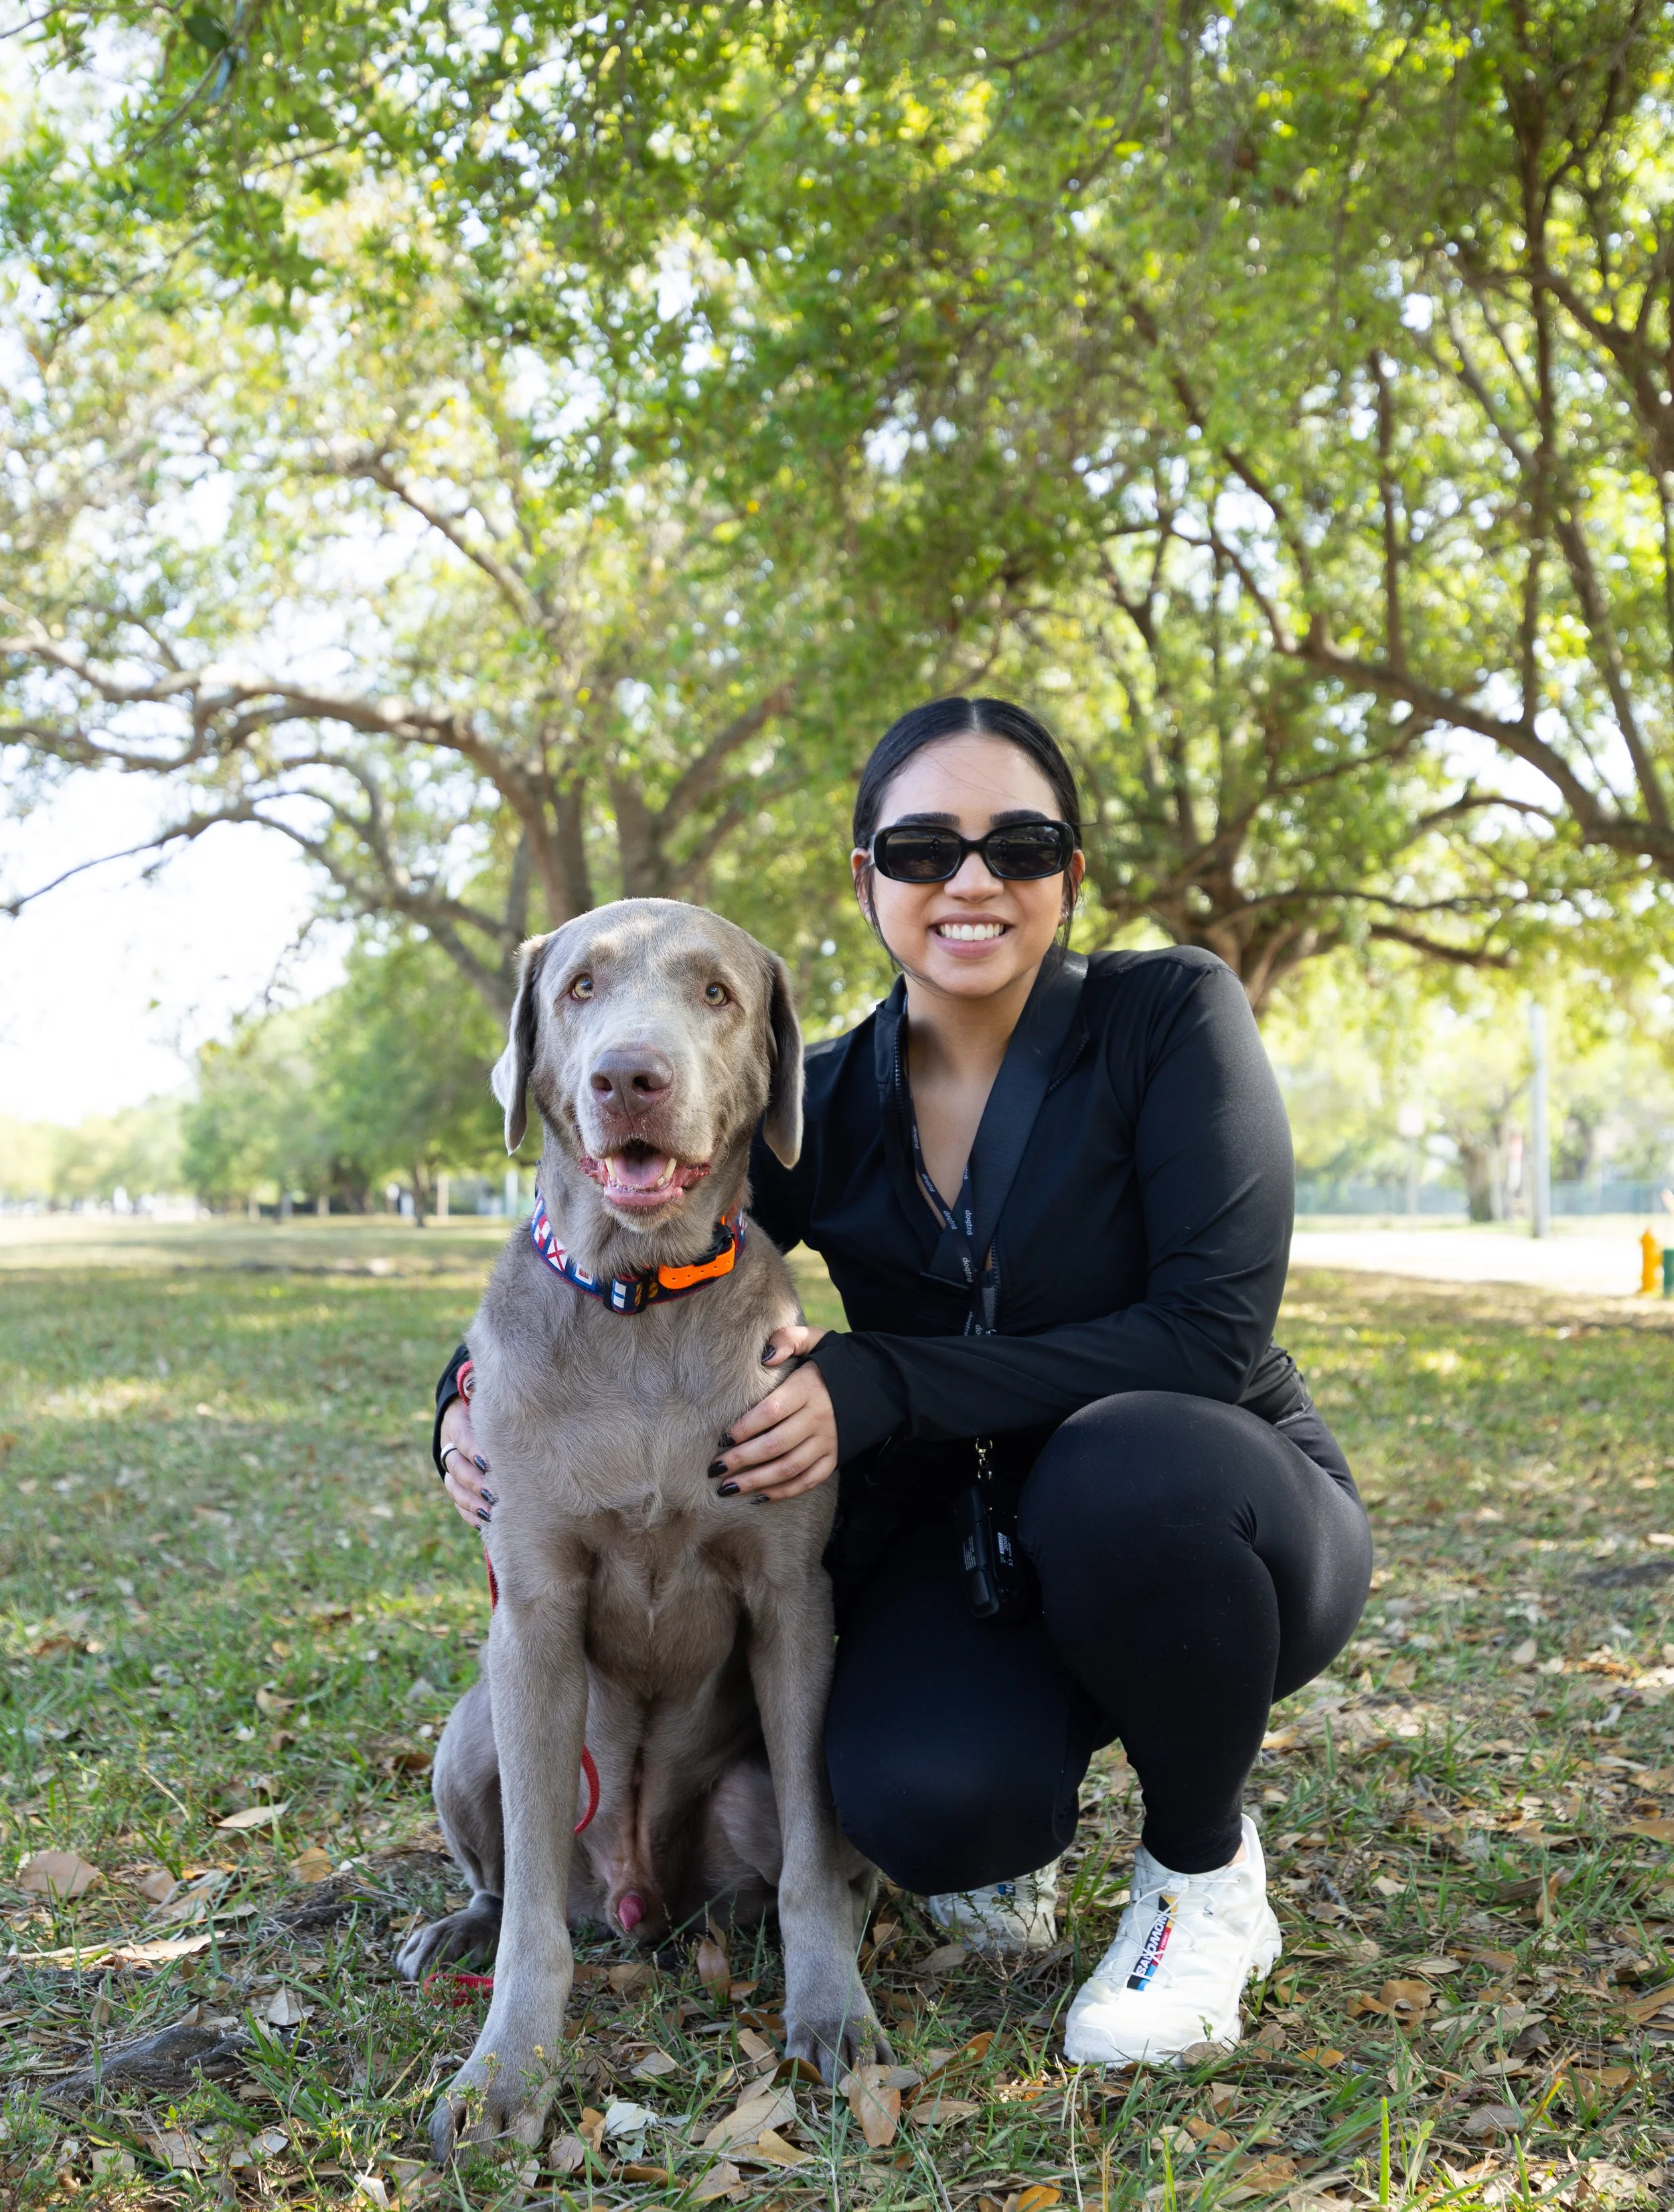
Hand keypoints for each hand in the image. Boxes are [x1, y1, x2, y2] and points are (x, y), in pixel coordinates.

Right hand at [439, 1395, 495, 1527]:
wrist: (486, 1419)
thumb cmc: (502, 1411)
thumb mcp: (498, 1406)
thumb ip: (504, 1410)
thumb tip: (516, 1406)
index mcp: (460, 1421)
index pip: (460, 1435)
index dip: (471, 1449)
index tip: (486, 1462)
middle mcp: (453, 1445)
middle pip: (456, 1465)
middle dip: (474, 1481)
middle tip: (494, 1494)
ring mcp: (453, 1467)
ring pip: (453, 1486)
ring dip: (471, 1501)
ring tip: (491, 1513)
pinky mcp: (458, 1486)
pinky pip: (458, 1504)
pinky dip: (470, 1513)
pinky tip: (486, 1521)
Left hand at [711, 1324, 835, 1501]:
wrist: (881, 1381)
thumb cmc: (835, 1361)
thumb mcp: (815, 1339)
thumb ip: (787, 1340)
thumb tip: (765, 1357)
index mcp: (809, 1388)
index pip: (772, 1412)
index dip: (746, 1427)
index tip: (723, 1437)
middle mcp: (819, 1418)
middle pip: (775, 1444)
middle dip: (741, 1460)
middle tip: (714, 1468)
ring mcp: (828, 1441)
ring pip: (789, 1468)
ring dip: (756, 1481)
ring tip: (727, 1487)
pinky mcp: (834, 1458)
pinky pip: (808, 1481)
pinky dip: (784, 1491)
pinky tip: (759, 1496)